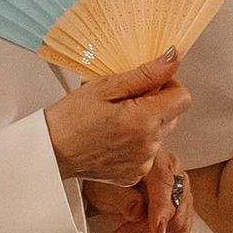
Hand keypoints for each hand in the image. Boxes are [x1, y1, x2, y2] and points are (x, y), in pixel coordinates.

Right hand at [47, 49, 190, 186]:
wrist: (49, 152)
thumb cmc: (70, 118)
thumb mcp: (106, 86)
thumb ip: (146, 73)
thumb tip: (174, 58)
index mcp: (144, 120)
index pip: (183, 97)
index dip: (168, 85)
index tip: (148, 83)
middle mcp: (148, 145)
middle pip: (172, 116)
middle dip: (156, 104)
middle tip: (123, 100)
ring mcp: (142, 163)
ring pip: (159, 134)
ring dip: (145, 123)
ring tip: (114, 120)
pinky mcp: (133, 175)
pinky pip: (146, 153)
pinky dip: (135, 143)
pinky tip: (111, 138)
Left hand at [86, 151, 193, 232]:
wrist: (104, 189)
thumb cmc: (105, 182)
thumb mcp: (106, 187)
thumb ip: (122, 197)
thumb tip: (137, 209)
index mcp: (157, 159)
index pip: (165, 183)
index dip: (162, 207)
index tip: (157, 228)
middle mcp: (173, 172)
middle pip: (174, 208)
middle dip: (147, 230)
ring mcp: (180, 191)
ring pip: (180, 223)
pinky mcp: (181, 209)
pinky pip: (181, 231)